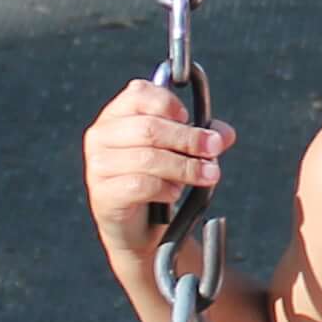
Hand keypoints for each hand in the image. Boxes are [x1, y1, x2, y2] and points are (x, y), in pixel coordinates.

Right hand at [82, 77, 232, 263]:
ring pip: (148, 158)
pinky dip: (166, 188)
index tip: (190, 117)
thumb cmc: (156, 180)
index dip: (168, 103)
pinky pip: (141, 185)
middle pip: (149, 128)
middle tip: (214, 149)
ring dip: (186, 166)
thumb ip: (202, 138)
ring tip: (208, 175)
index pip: (138, 93)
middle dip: (189, 138)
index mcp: (117, 115)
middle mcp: (101, 136)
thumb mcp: (181, 152)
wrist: (136, 227)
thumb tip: (223, 134)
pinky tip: (175, 192)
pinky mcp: (103, 194)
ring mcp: (98, 165)